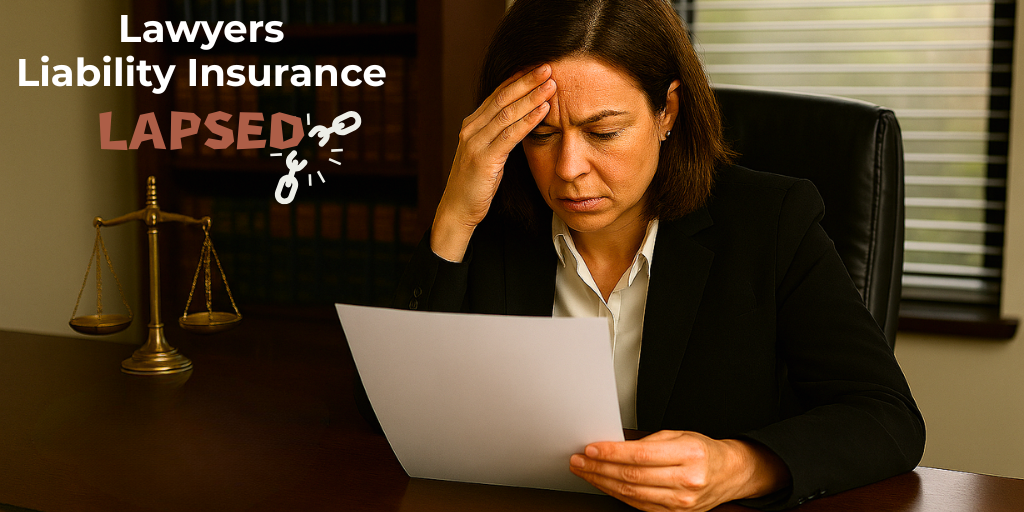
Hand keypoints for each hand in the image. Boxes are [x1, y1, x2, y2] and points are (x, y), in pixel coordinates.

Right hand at [430, 65, 556, 261]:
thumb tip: (523, 120)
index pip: (498, 94)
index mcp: (472, 125)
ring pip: (507, 113)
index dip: (519, 79)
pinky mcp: (483, 160)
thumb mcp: (489, 154)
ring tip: (551, 84)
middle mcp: (471, 129)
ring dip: (531, 97)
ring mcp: (475, 143)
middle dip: (527, 81)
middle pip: (502, 98)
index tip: (539, 67)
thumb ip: (501, 135)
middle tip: (549, 66)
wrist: (457, 211)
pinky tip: (544, 110)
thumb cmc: (477, 185)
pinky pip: (510, 135)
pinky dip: (528, 120)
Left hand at [569, 430, 790, 511]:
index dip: (612, 453)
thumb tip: (615, 446)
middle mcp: (686, 480)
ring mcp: (681, 502)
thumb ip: (649, 441)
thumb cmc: (703, 451)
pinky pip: (639, 505)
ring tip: (586, 472)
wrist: (729, 473)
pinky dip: (618, 495)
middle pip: (633, 477)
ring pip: (632, 494)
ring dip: (603, 483)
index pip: (641, 455)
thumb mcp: (680, 435)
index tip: (591, 448)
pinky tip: (605, 485)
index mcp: (689, 454)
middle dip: (600, 468)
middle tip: (580, 460)